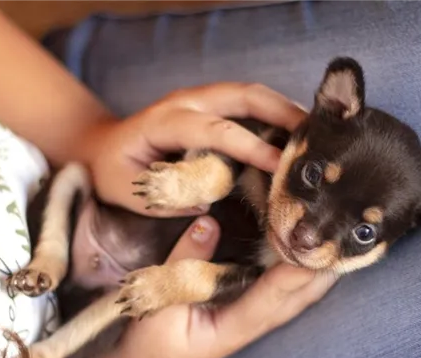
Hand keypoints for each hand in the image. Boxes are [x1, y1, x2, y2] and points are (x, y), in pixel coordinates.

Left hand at [76, 83, 306, 215]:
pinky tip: (296, 135)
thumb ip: (166, 198)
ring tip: (317, 135)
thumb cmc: (113, 172)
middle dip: (284, 113)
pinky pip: (248, 103)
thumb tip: (209, 201)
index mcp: (166, 122)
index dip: (252, 146)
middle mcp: (187, 101)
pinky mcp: (209, 105)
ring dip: (285, 109)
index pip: (218, 130)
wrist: (102, 147)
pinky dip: (275, 113)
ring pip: (252, 94)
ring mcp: (200, 98)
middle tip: (319, 138)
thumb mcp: (128, 191)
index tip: (281, 166)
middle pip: (246, 96)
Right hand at [94, 215, 337, 357]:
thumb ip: (182, 264)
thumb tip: (208, 223)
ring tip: (339, 236)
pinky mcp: (250, 315)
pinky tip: (313, 253)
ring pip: (300, 297)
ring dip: (321, 270)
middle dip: (322, 266)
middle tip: (342, 228)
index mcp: (232, 327)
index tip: (317, 241)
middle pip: (300, 296)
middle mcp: (252, 326)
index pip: (274, 295)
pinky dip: (304, 273)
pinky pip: (287, 294)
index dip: (297, 268)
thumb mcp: (156, 303)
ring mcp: (255, 323)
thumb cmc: (147, 343)